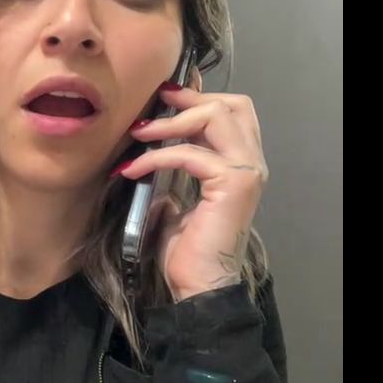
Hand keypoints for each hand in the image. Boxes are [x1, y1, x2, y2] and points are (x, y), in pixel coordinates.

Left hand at [114, 72, 267, 300]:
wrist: (199, 286)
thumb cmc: (187, 252)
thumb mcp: (177, 201)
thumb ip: (176, 175)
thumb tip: (153, 156)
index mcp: (242, 164)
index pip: (234, 110)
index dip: (199, 96)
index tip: (164, 96)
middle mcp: (252, 162)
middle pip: (231, 105)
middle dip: (188, 99)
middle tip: (154, 105)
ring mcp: (246, 171)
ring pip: (215, 117)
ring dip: (170, 123)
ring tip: (137, 134)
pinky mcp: (232, 183)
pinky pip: (189, 154)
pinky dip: (156, 157)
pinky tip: (131, 169)